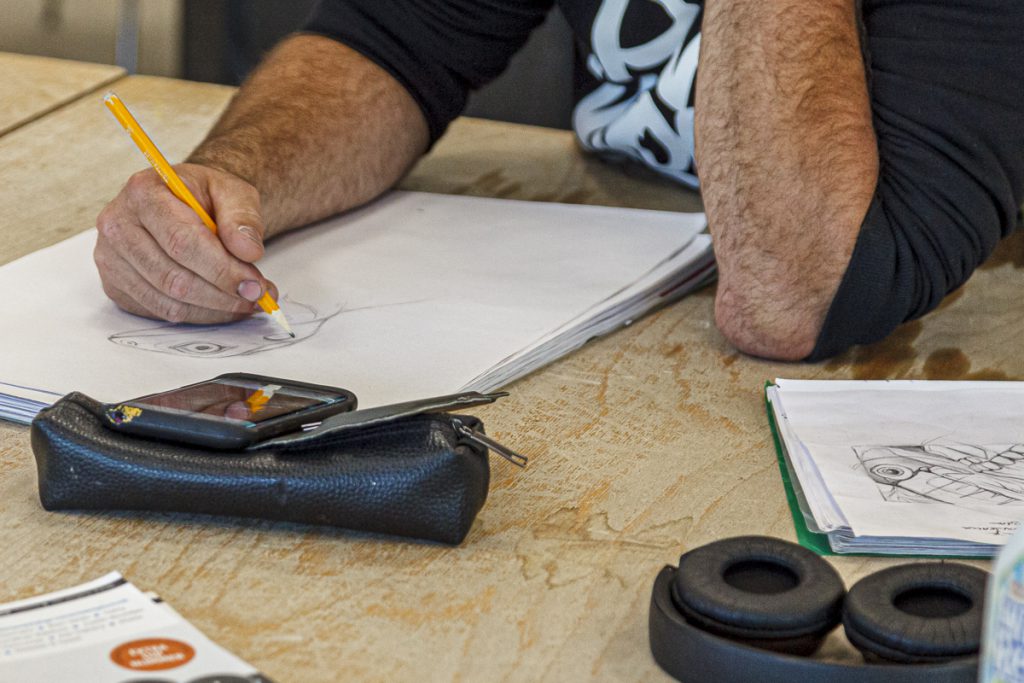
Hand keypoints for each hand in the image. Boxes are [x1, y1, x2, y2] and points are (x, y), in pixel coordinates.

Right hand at [94, 163, 277, 323]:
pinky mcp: (116, 285)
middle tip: (257, 297)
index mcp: (143, 192)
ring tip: (245, 302)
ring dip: (214, 309)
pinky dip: (199, 315)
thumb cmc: (204, 196)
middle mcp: (118, 225)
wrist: (182, 201)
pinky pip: (160, 311)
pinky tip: (222, 306)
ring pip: (168, 301)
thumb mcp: (232, 191)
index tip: (254, 285)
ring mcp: (111, 258)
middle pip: (174, 278)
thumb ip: (243, 217)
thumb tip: (249, 251)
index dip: (222, 269)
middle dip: (223, 294)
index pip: (182, 241)